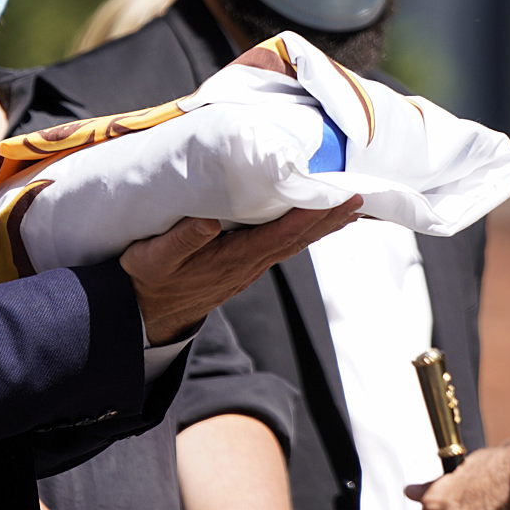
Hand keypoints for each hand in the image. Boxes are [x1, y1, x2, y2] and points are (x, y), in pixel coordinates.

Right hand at [123, 204, 360, 343]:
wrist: (149, 312)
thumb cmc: (150, 278)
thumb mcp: (155, 258)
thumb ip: (182, 239)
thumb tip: (210, 220)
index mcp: (231, 259)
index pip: (279, 236)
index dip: (309, 217)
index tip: (334, 199)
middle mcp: (248, 265)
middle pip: (298, 240)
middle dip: (329, 218)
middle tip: (360, 197)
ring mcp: (249, 267)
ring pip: (295, 244)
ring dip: (323, 225)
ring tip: (351, 206)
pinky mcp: (246, 265)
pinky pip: (284, 245)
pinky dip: (306, 231)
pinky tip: (316, 221)